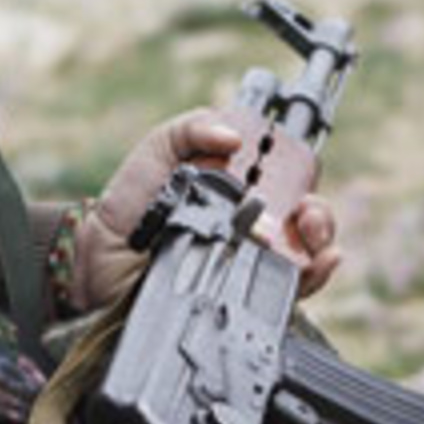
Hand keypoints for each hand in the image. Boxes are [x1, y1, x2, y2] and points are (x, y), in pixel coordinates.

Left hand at [71, 109, 345, 313]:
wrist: (102, 256)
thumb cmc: (132, 201)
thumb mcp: (160, 148)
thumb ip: (194, 128)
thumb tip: (234, 137)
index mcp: (240, 187)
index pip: (291, 180)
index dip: (305, 175)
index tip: (301, 170)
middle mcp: (253, 225)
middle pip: (309, 219)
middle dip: (320, 214)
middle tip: (306, 211)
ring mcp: (251, 261)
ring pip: (307, 253)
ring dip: (321, 241)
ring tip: (310, 233)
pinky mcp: (244, 294)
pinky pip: (291, 290)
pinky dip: (315, 276)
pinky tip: (319, 262)